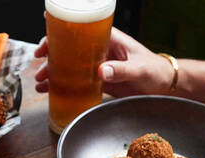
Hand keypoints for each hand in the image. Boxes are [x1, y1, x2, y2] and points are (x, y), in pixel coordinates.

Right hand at [34, 29, 174, 96]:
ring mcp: (97, 66)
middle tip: (39, 59)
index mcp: (110, 39)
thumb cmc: (156, 72)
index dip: (64, 25)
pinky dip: (62, 86)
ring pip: (70, 65)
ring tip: (41, 81)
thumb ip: (121, 70)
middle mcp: (100, 51)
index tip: (47, 21)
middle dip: (51, 52)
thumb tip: (100, 71)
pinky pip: (76, 82)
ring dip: (53, 71)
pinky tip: (50, 90)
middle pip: (70, 47)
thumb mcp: (139, 69)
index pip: (83, 28)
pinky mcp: (98, 81)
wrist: (164, 89)